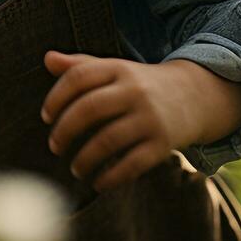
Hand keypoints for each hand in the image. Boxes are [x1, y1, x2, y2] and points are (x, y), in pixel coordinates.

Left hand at [40, 51, 240, 191]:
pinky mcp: (164, 143)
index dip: (56, 98)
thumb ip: (81, 66)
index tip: (46, 117)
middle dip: (65, 130)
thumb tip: (47, 58)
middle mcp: (135, 90)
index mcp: (119, 68)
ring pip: (108, 140)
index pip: (79, 77)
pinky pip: (133, 164)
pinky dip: (112, 177)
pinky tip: (99, 182)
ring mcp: (151, 117)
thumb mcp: (115, 69)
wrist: (195, 95)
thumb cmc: (141, 85)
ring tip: (75, 168)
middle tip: (54, 146)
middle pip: (89, 108)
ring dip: (84, 159)